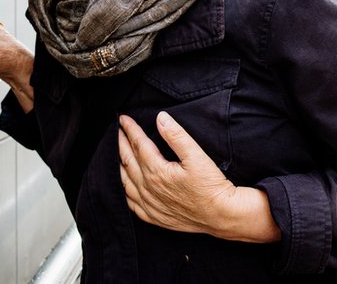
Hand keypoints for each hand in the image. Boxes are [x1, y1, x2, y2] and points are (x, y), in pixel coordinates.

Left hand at [118, 112, 279, 242]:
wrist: (221, 215)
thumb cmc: (211, 186)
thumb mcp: (197, 156)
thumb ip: (177, 136)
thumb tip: (161, 118)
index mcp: (157, 171)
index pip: (139, 145)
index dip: (130, 130)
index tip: (123, 118)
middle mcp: (149, 188)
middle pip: (128, 161)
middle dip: (120, 144)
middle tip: (116, 131)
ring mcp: (150, 204)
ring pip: (125, 182)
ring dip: (119, 166)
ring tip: (115, 154)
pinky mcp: (154, 217)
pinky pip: (131, 204)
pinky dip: (124, 191)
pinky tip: (124, 186)